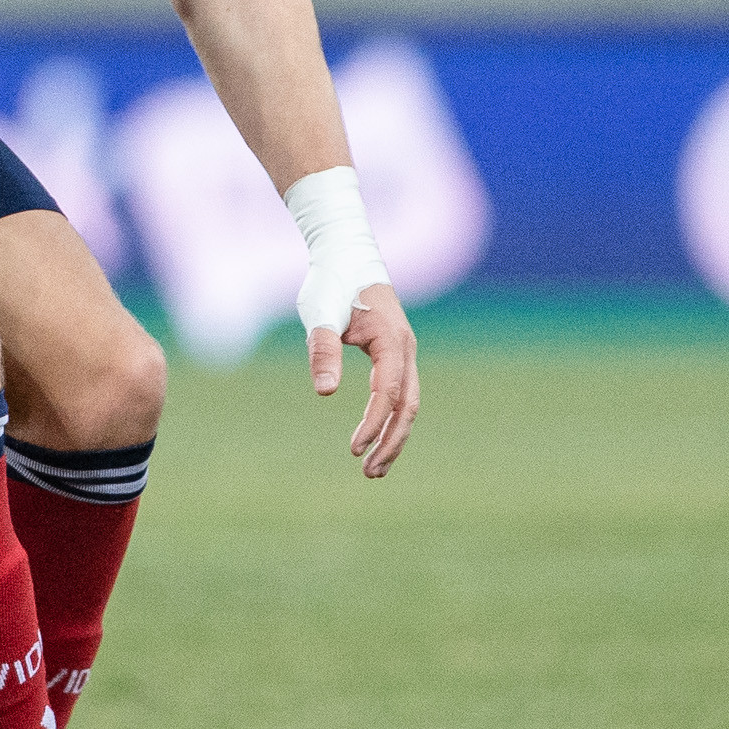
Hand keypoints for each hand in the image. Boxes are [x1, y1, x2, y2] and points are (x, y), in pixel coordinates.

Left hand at [309, 282, 418, 480]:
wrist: (347, 256)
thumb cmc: (332, 282)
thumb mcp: (320, 313)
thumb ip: (323, 350)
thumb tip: (326, 392)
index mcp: (392, 340)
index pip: (388, 393)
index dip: (373, 424)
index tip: (353, 449)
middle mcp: (406, 350)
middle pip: (408, 407)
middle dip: (391, 442)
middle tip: (368, 473)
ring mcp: (404, 354)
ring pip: (407, 404)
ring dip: (393, 437)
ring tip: (373, 469)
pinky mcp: (395, 356)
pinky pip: (399, 395)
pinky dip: (390, 421)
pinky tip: (375, 439)